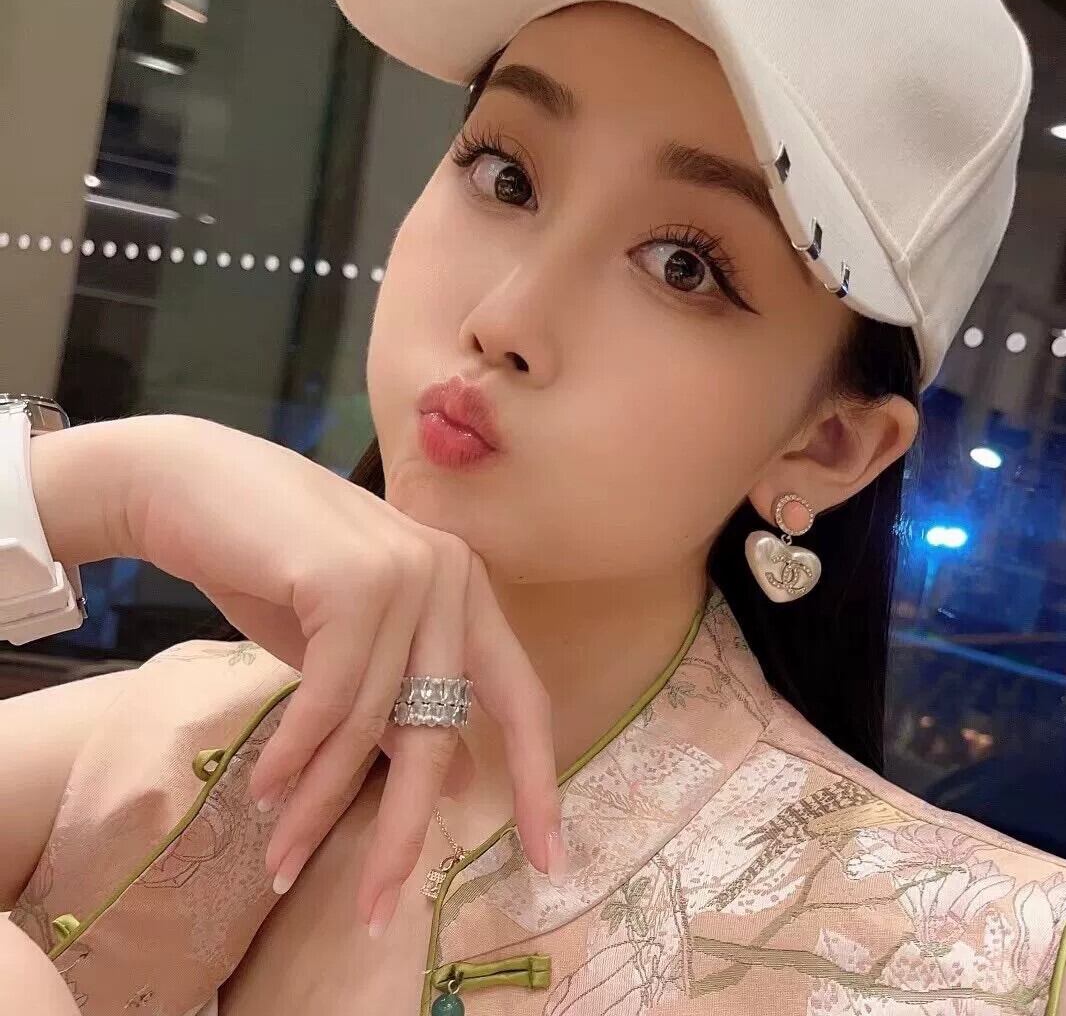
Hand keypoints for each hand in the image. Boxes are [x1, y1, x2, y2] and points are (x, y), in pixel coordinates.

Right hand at [32, 415, 562, 925]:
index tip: (548, 857)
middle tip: (377, 908)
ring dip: (320, 800)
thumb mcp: (348, 644)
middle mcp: (451, 574)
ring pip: (372, 723)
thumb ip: (404, 699)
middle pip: (440, 728)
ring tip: (283, 852)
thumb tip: (462, 780)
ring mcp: (408, 569)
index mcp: (464, 587)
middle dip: (405, 827)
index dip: (536, 778)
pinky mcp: (353, 579)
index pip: (519, 694)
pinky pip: (331, 698)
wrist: (190, 485)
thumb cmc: (270, 565)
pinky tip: (264, 787)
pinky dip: (296, 754)